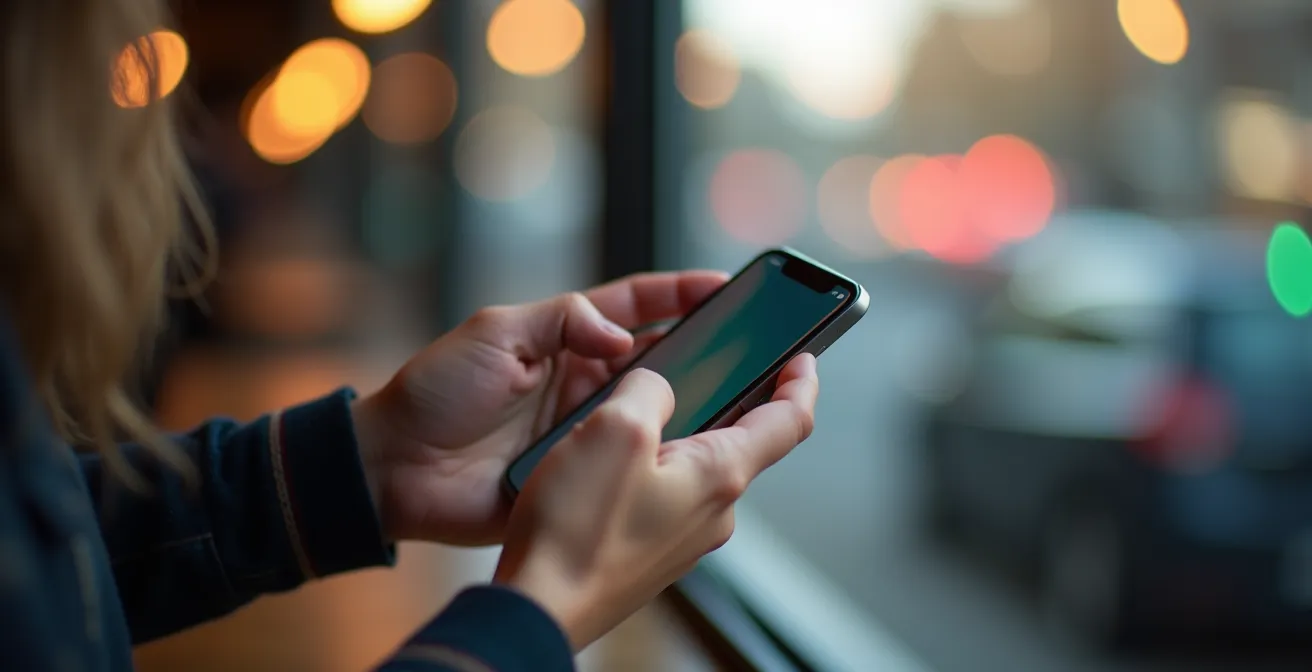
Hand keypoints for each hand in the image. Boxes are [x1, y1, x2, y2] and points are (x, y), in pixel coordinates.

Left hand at [351, 271, 727, 545]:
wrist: (393, 469)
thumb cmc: (433, 393)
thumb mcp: (494, 333)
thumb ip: (561, 320)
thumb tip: (623, 338)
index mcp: (564, 340)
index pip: (635, 308)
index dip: (679, 294)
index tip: (724, 284)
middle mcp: (582, 382)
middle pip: (658, 360)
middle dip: (705, 348)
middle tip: (753, 342)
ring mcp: (583, 430)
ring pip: (651, 414)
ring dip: (691, 406)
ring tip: (741, 398)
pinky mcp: (577, 475)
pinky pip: (626, 466)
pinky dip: (658, 461)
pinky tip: (692, 456)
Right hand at [492, 354, 818, 648]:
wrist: (539, 609)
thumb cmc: (576, 533)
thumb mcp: (615, 429)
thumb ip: (648, 389)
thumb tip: (655, 386)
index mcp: (719, 475)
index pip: (788, 423)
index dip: (800, 384)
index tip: (803, 360)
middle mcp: (713, 512)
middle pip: (736, 442)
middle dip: (720, 403)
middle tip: (695, 370)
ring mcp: (682, 537)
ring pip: (692, 468)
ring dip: (670, 437)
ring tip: (625, 418)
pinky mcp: (650, 552)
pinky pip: (661, 496)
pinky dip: (644, 470)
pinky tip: (603, 467)